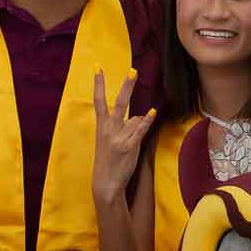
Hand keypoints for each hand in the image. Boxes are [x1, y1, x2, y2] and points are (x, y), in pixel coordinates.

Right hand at [90, 70, 153, 206]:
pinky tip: (153, 111)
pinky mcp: (129, 146)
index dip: (98, 84)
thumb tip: (140, 116)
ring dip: (138, 128)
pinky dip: (147, 121)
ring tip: (127, 144)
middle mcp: (109, 129)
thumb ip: (123, 125)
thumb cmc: (108, 159)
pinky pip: (141, 129)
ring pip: (136, 119)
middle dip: (127, 86)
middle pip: (120, 103)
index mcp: (101, 126)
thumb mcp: (108, 140)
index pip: (98, 100)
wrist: (105, 182)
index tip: (97, 68)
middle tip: (133, 71)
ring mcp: (119, 137)